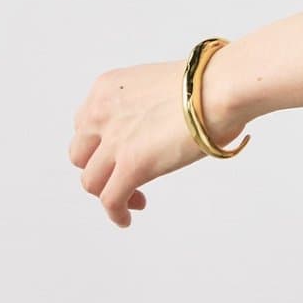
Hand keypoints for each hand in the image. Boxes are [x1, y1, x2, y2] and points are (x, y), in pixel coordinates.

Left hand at [68, 58, 246, 228]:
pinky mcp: (132, 166)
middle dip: (99, 168)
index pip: (85, 124)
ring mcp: (115, 141)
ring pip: (91, 181)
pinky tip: (126, 219)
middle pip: (80, 154)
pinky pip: (111, 199)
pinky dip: (116, 213)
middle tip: (121, 176)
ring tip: (134, 200)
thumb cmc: (210, 83)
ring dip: (108, 193)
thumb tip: (164, 127)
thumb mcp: (159, 85)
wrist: (221, 87)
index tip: (117, 154)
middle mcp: (102, 113)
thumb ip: (148, 105)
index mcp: (109, 88)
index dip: (99, 144)